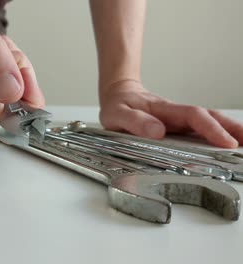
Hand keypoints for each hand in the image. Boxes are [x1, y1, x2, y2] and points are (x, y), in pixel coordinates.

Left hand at [99, 80, 242, 147]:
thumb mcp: (117, 114)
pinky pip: (201, 129)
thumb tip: (158, 132)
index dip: (211, 129)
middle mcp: (176, 114)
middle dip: (232, 129)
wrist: (118, 94)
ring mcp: (179, 120)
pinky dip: (218, 135)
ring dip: (230, 131)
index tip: (226, 143)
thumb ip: (136, 122)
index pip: (193, 117)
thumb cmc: (118, 104)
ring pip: (210, 122)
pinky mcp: (178, 126)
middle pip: (210, 117)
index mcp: (163, 110)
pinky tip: (228, 144)